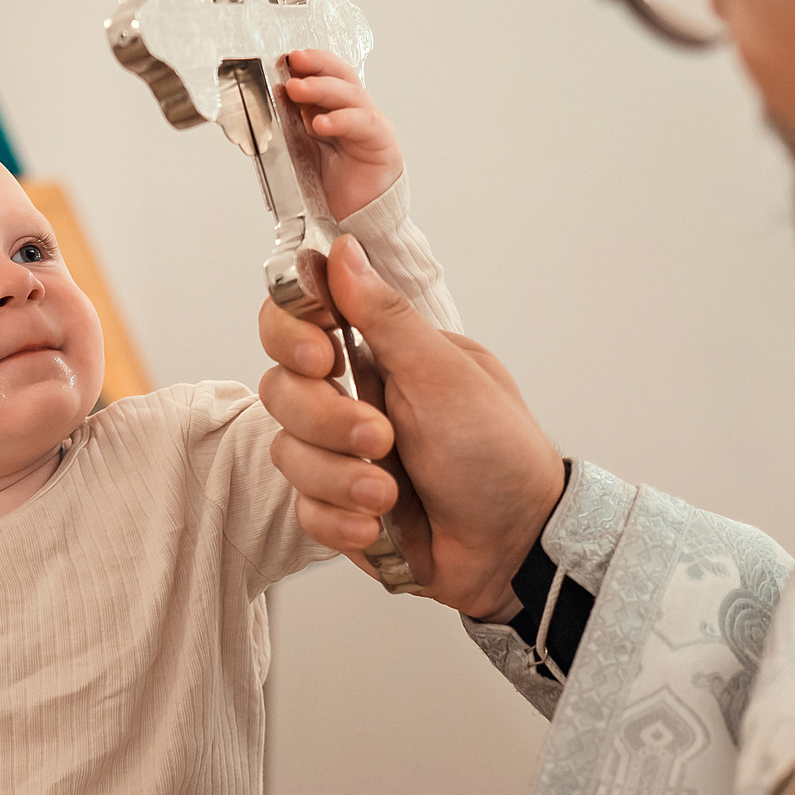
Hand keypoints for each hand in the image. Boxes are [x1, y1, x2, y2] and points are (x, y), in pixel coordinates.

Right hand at [259, 235, 562, 618]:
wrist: (514, 542)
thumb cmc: (497, 452)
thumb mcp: (445, 375)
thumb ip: (385, 315)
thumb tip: (344, 252)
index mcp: (376, 355)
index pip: (295, 322)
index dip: (290, 335)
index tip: (322, 357)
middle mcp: (349, 398)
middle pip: (280, 390)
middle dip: (326, 421)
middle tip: (381, 437)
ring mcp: (339, 454)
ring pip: (287, 453)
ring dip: (340, 478)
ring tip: (390, 494)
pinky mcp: (336, 505)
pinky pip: (304, 510)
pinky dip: (341, 521)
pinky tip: (378, 525)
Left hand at [278, 49, 400, 221]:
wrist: (357, 217)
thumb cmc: (332, 184)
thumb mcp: (303, 147)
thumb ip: (293, 122)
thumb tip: (276, 93)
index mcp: (337, 109)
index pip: (327, 75)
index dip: (309, 63)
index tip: (286, 58)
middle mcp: (356, 111)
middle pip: (341, 77)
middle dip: (316, 67)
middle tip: (292, 63)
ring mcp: (370, 124)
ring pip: (351, 95)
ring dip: (322, 89)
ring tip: (297, 89)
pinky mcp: (381, 143)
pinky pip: (363, 124)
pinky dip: (341, 120)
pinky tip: (321, 122)